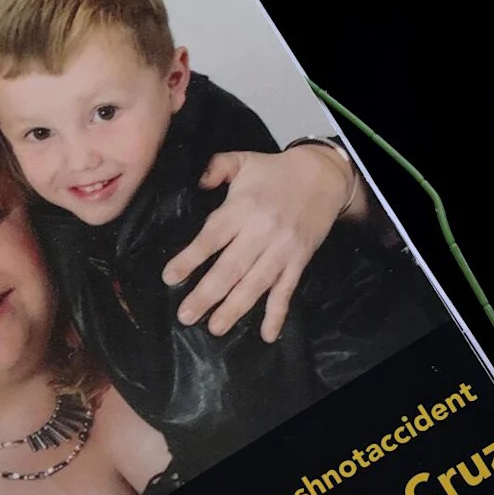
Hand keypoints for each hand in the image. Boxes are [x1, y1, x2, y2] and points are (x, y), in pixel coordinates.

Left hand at [162, 147, 364, 341]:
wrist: (323, 176)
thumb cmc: (275, 171)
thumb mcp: (242, 159)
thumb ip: (216, 167)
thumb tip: (197, 184)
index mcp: (241, 208)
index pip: (211, 237)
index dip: (190, 259)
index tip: (170, 278)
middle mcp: (260, 231)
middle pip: (230, 268)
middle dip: (206, 294)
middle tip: (186, 316)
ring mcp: (282, 249)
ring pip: (255, 284)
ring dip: (235, 309)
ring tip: (215, 327)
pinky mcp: (299, 260)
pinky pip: (286, 290)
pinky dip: (277, 314)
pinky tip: (267, 335)